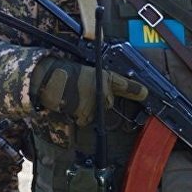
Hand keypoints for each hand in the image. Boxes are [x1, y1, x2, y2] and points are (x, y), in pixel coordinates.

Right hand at [32, 57, 146, 125]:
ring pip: (93, 113)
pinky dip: (75, 115)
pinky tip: (68, 103)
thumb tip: (120, 86)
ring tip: (72, 95)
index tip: (144, 93)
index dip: (135, 89)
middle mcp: (102, 90)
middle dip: (96, 101)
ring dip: (83, 108)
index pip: (123, 84)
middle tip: (81, 91)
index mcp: (103, 77)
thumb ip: (101, 80)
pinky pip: (83, 120)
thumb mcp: (86, 72)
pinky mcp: (84, 114)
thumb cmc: (63, 73)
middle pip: (106, 104)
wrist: (47, 79)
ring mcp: (94, 103)